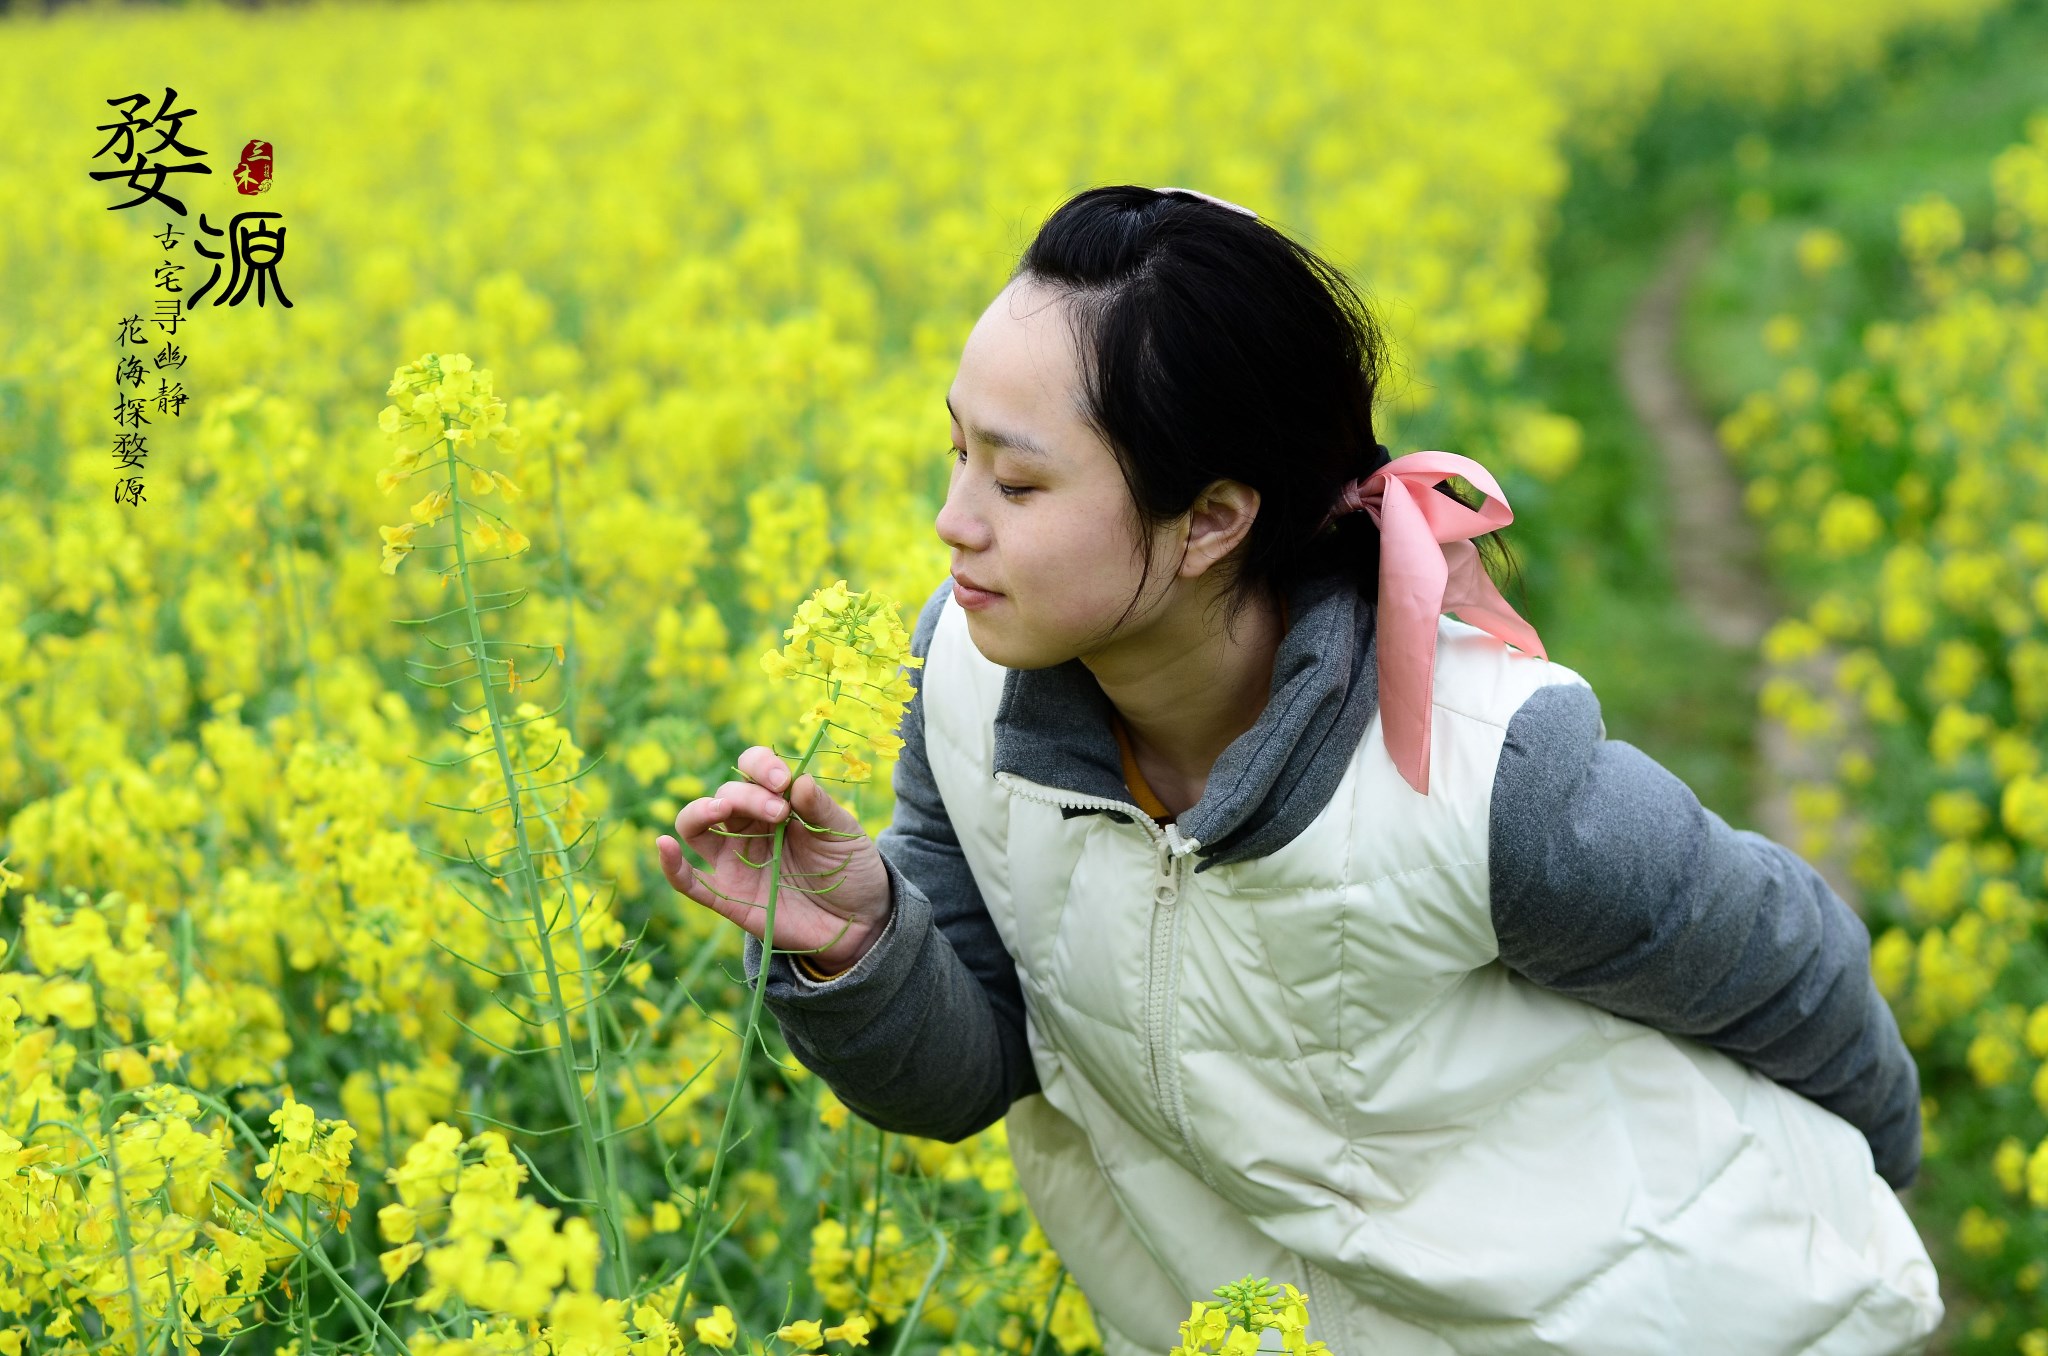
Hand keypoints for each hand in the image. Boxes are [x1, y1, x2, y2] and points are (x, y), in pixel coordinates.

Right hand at [657, 745, 891, 973]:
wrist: (859, 922)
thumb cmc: (851, 869)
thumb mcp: (845, 833)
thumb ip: (820, 808)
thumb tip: (796, 781)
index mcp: (776, 802)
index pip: (750, 768)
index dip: (760, 766)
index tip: (783, 781)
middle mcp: (749, 827)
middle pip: (725, 795)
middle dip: (747, 795)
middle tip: (780, 812)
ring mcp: (735, 862)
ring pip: (695, 827)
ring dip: (701, 812)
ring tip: (721, 809)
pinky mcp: (729, 898)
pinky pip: (689, 882)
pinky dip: (671, 865)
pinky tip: (664, 846)